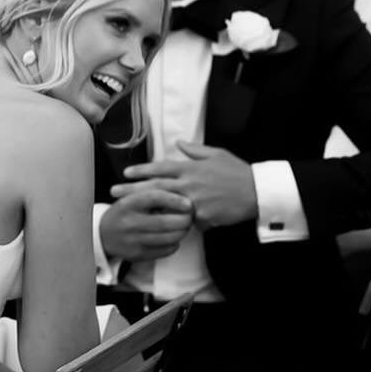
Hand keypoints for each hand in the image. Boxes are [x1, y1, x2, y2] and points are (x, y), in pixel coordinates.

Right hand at [100, 185, 192, 262]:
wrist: (103, 234)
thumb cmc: (124, 212)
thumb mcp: (132, 197)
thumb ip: (152, 193)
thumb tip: (181, 193)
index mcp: (129, 203)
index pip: (155, 198)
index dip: (174, 200)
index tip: (188, 203)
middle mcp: (130, 222)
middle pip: (164, 222)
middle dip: (184, 219)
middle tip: (191, 216)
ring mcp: (134, 240)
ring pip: (168, 238)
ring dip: (182, 232)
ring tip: (186, 226)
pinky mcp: (138, 254)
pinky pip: (165, 250)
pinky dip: (175, 243)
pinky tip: (174, 237)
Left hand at [122, 141, 257, 229]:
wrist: (256, 192)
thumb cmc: (237, 172)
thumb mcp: (216, 154)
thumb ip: (195, 150)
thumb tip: (179, 142)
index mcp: (191, 168)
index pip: (160, 168)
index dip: (142, 170)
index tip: (126, 173)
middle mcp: (189, 184)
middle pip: (154, 187)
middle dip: (132, 190)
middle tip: (114, 192)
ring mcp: (194, 202)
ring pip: (164, 206)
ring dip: (145, 209)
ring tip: (128, 212)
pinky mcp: (202, 218)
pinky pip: (188, 222)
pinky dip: (181, 223)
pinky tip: (165, 229)